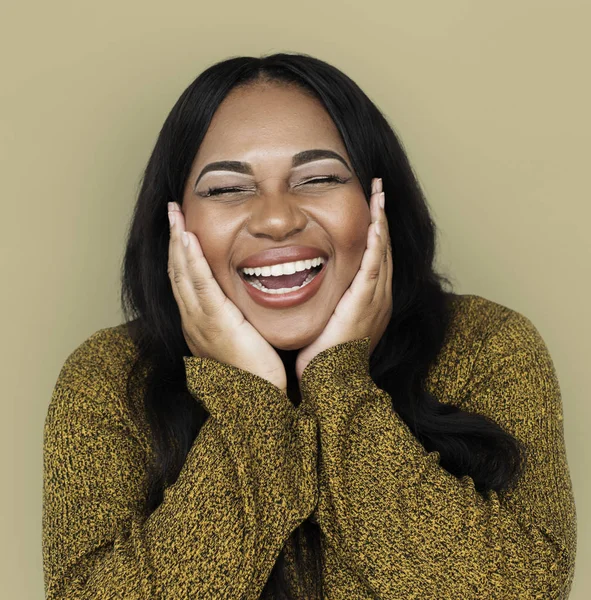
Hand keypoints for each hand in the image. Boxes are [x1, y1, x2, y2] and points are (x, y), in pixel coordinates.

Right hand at [167, 202, 287, 392]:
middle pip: (177, 272)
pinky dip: (191, 261)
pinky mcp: (216, 324)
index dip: (180, 253)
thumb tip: (247, 300)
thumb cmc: (257, 372)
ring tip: (175, 214)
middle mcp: (194, 321)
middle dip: (173, 239)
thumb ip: (240, 317)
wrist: (260, 401)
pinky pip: (200, 286)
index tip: (181, 228)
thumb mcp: (244, 338)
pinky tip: (187, 239)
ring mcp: (200, 323)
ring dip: (178, 241)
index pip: (186, 281)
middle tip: (172, 211)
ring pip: (183, 274)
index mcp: (200, 324)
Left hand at [295, 178, 392, 380]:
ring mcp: (375, 298)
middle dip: (381, 216)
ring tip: (379, 193)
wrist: (331, 380)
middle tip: (379, 188)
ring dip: (381, 220)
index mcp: (368, 298)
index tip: (369, 204)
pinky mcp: (366, 302)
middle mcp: (377, 295)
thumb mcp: (327, 319)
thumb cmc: (323, 354)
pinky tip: (375, 221)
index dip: (373, 228)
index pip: (373, 254)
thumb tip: (304, 282)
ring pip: (381, 251)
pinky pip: (374, 266)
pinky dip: (376, 242)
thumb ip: (325, 298)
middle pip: (382, 247)